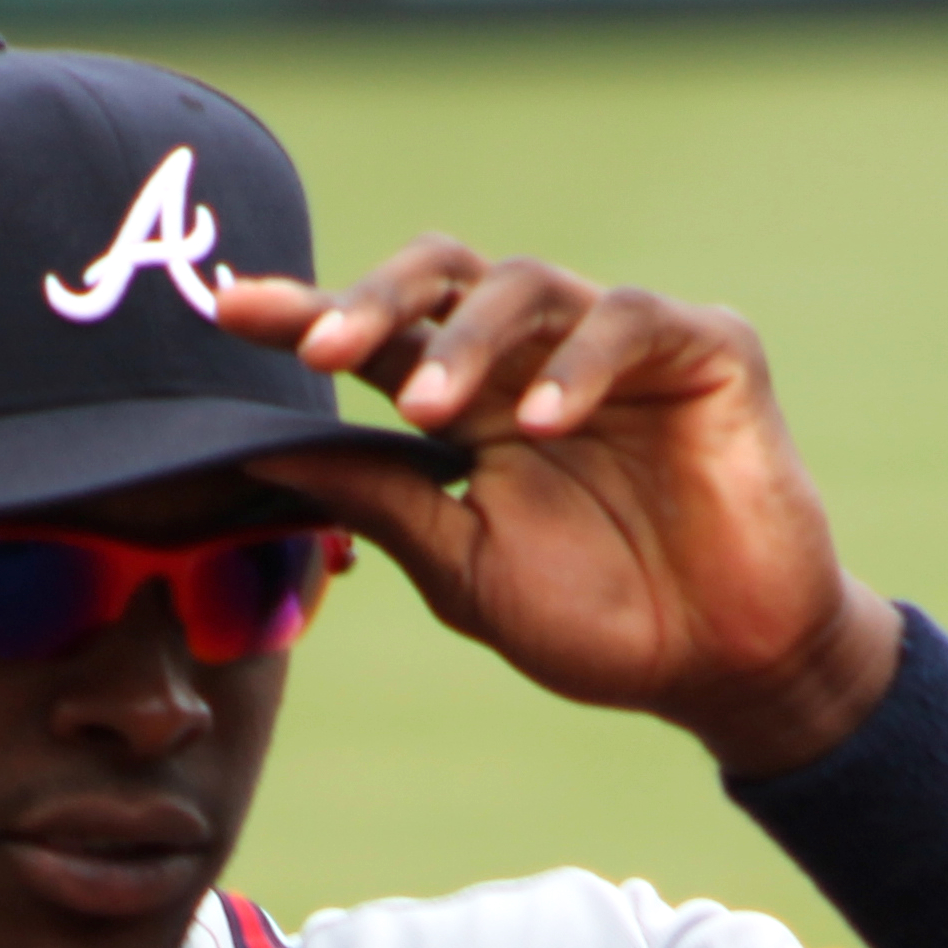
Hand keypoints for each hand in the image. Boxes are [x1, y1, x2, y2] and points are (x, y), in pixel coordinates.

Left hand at [218, 239, 897, 773]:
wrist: (719, 667)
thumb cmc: (595, 622)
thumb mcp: (463, 569)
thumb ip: (378, 504)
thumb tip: (262, 455)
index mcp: (475, 408)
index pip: (382, 341)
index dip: (308, 316)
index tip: (229, 311)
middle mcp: (537, 361)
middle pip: (445, 279)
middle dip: (374, 301)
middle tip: (320, 347)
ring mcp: (621, 346)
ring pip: (527, 287)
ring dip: (468, 341)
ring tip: (428, 409)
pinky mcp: (707, 348)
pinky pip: (630, 323)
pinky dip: (581, 367)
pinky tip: (546, 423)